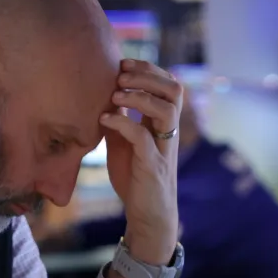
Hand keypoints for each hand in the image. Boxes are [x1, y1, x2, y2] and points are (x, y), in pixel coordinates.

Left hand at [99, 60, 181, 267]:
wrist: (147, 214)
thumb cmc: (135, 178)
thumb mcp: (124, 142)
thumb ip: (120, 119)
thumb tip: (103, 95)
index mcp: (163, 123)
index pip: (169, 84)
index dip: (150, 69)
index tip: (124, 63)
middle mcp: (168, 132)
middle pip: (175, 90)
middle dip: (148, 76)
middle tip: (121, 74)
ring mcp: (163, 148)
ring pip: (167, 110)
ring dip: (140, 97)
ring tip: (115, 95)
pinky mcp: (152, 166)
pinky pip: (143, 138)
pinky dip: (124, 123)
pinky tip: (104, 119)